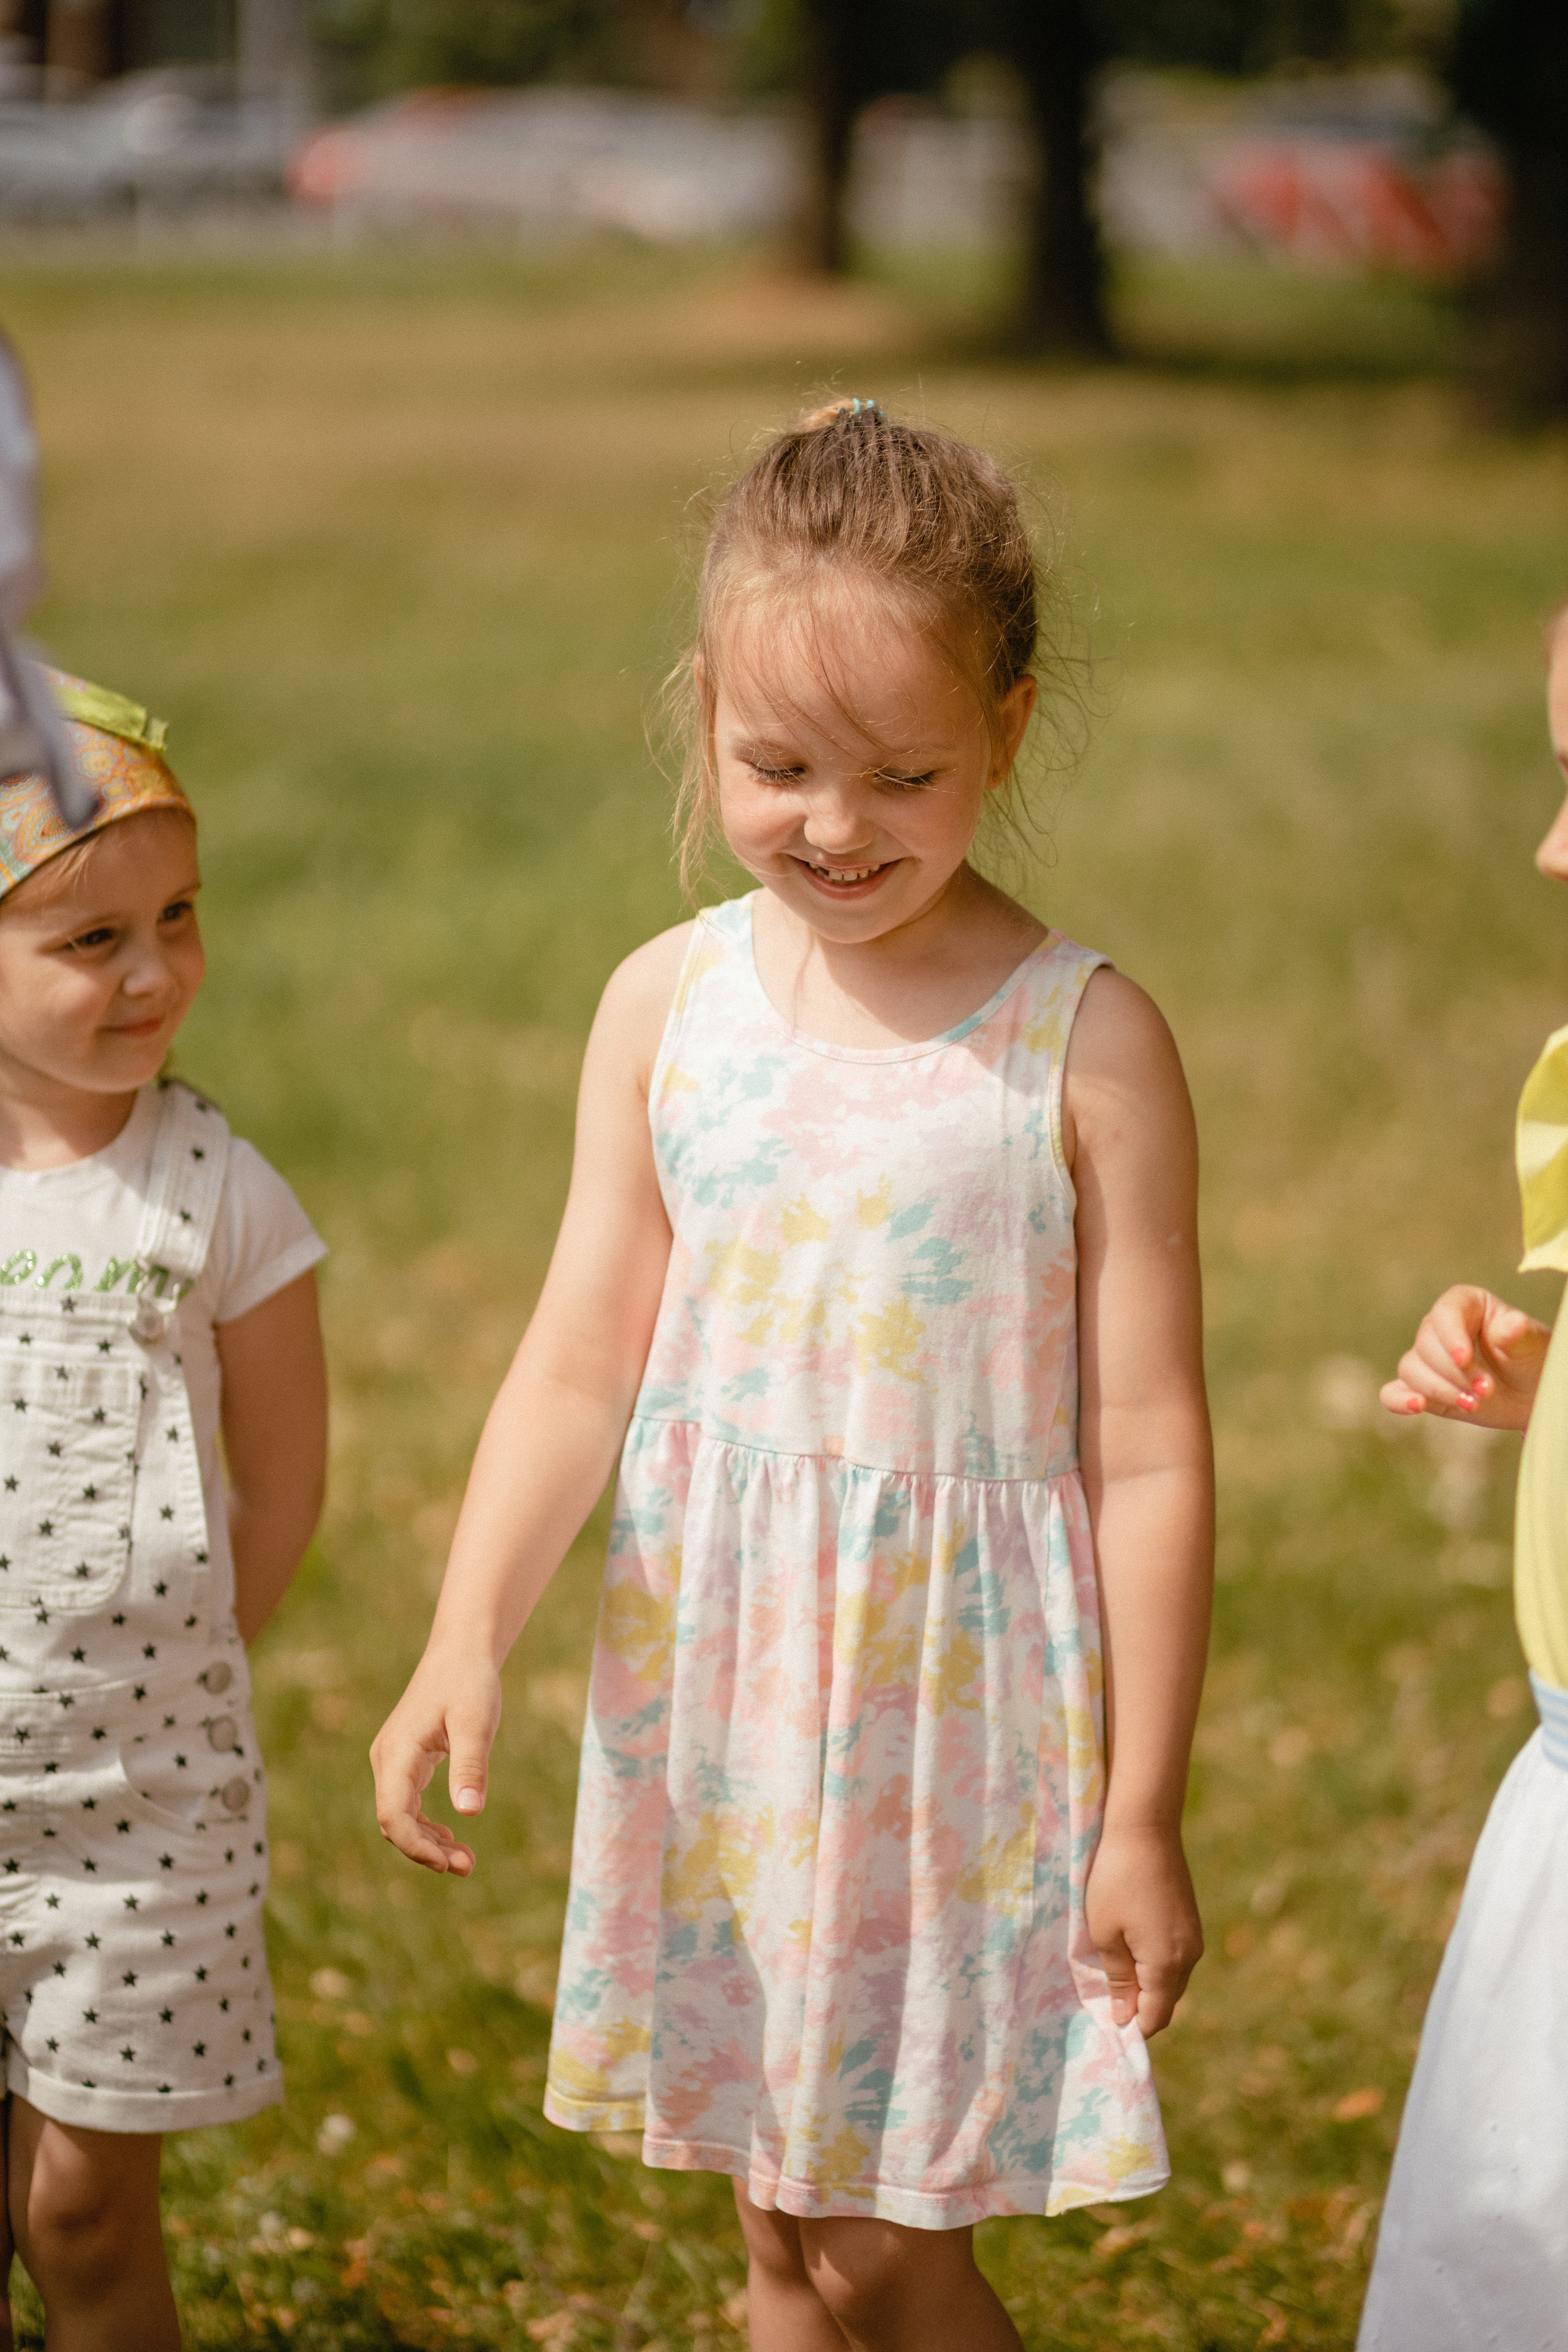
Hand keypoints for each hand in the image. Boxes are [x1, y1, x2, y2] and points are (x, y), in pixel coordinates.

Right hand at [370, 1643, 500, 1875]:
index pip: (393, 1815)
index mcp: (398, 1753)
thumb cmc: (469, 1682)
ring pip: (400, 1815)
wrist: (461, 1652)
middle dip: (426, 1850)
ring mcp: (394, 1760)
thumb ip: (471, 1765)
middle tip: (467, 1866)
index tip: (448, 1864)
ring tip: (464, 1860)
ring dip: (427, 1841)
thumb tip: (469, 1812)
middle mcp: (388, 1760)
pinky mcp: (406, 1760)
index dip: (416, 1847)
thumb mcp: (475, 1723)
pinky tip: (450, 1837)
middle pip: (395, 1821)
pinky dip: (426, 1825)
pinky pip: (407, 1803)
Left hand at [1084, 1823, 1202, 2035]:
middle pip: (1166, 2002)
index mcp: (1167, 1965)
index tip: (1106, 2027)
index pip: (1155, 2017)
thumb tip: (1125, 2018)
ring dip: (1148, 1986)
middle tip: (1105, 2002)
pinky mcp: (1190, 1920)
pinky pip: (1175, 1958)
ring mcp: (1193, 1937)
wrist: (1145, 1828)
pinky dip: (1156, 1966)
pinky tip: (1131, 1951)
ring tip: (1115, 1975)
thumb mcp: (1105, 1932)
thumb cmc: (1115, 1879)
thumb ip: (1118, 1979)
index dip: (1132, 2029)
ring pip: (1172, 1981)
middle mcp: (1189, 1956)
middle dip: (1140, 2010)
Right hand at [1381, 1285, 1550, 1431]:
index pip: (1445, 1314)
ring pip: (1411, 1370)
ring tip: (1474, 1405)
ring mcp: (1428, 1360)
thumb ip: (1518, 1334)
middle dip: (1455, 1373)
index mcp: (1466, 1305)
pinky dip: (1399, 1400)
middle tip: (1487, 1390)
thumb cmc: (1532, 1358)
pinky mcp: (1422, 1389)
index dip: (1450, 1337)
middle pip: (1426, 1346)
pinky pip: (1393, 1392)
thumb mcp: (1532, 1344)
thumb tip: (1512, 1324)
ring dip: (1440, 1390)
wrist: (1530, 1392)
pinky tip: (1417, 1406)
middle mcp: (1440, 1329)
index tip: (1464, 1360)